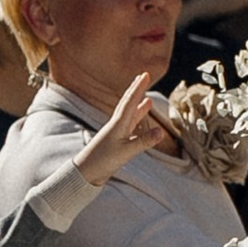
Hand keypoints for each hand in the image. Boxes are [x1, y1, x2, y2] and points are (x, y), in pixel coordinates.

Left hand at [71, 72, 177, 187]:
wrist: (86, 172)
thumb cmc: (103, 161)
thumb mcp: (126, 152)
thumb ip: (144, 141)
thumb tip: (161, 131)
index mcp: (118, 124)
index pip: (130, 101)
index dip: (138, 88)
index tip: (145, 74)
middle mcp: (116, 124)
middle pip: (127, 103)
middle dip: (136, 89)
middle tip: (143, 76)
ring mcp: (116, 132)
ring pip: (129, 114)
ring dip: (137, 104)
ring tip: (147, 98)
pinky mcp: (116, 140)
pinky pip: (129, 125)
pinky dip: (136, 119)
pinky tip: (140, 119)